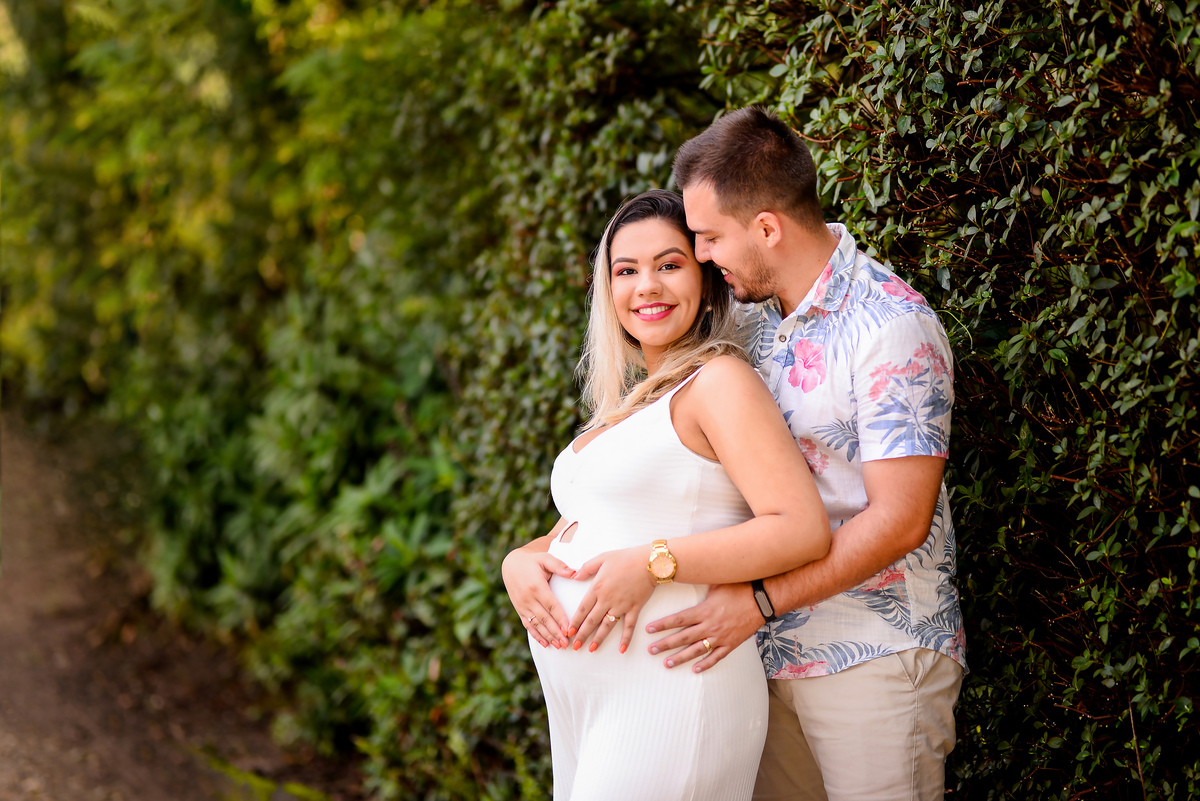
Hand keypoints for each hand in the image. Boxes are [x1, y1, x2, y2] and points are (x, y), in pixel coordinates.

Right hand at [501, 547, 574, 647]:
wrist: (511, 564)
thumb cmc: (532, 561)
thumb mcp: (545, 558)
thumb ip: (559, 566)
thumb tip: (574, 572)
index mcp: (536, 586)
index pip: (551, 606)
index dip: (560, 619)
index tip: (569, 629)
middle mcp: (528, 598)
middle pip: (544, 618)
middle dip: (556, 632)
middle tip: (567, 643)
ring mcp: (522, 605)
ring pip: (536, 624)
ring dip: (548, 636)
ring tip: (559, 646)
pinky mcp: (519, 609)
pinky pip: (528, 625)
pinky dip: (536, 635)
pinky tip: (545, 643)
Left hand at [567, 547, 654, 654]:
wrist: (649, 562)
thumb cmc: (626, 558)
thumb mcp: (602, 558)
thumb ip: (586, 568)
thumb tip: (574, 576)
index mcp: (598, 588)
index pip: (582, 609)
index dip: (575, 622)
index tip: (568, 632)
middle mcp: (607, 600)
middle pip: (592, 621)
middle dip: (582, 635)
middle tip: (575, 646)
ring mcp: (621, 606)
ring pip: (607, 626)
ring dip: (599, 639)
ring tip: (591, 649)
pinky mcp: (634, 608)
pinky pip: (629, 626)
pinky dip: (626, 639)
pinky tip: (622, 649)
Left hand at [645, 582, 762, 671]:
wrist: (762, 600)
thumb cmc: (739, 588)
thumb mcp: (717, 583)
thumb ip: (700, 584)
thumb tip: (686, 574)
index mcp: (704, 610)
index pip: (678, 620)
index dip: (662, 625)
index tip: (648, 629)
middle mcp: (710, 626)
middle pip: (683, 637)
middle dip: (665, 644)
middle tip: (651, 650)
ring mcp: (720, 637)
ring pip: (696, 651)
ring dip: (680, 658)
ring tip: (666, 663)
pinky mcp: (731, 644)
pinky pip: (716, 657)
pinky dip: (705, 664)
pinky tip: (695, 669)